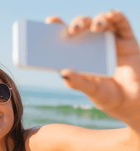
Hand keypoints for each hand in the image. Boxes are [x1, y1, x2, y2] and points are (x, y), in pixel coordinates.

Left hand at [54, 11, 139, 126]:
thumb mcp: (90, 91)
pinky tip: (110, 15)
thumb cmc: (108, 97)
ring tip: (93, 27)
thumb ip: (77, 82)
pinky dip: (116, 16)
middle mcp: (92, 46)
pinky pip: (122, 24)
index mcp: (79, 56)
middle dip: (76, 24)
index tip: (49, 21)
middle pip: (82, 28)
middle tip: (71, 30)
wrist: (133, 103)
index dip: (57, 28)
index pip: (65, 39)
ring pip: (100, 23)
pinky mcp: (127, 41)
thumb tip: (62, 72)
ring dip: (95, 21)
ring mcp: (109, 42)